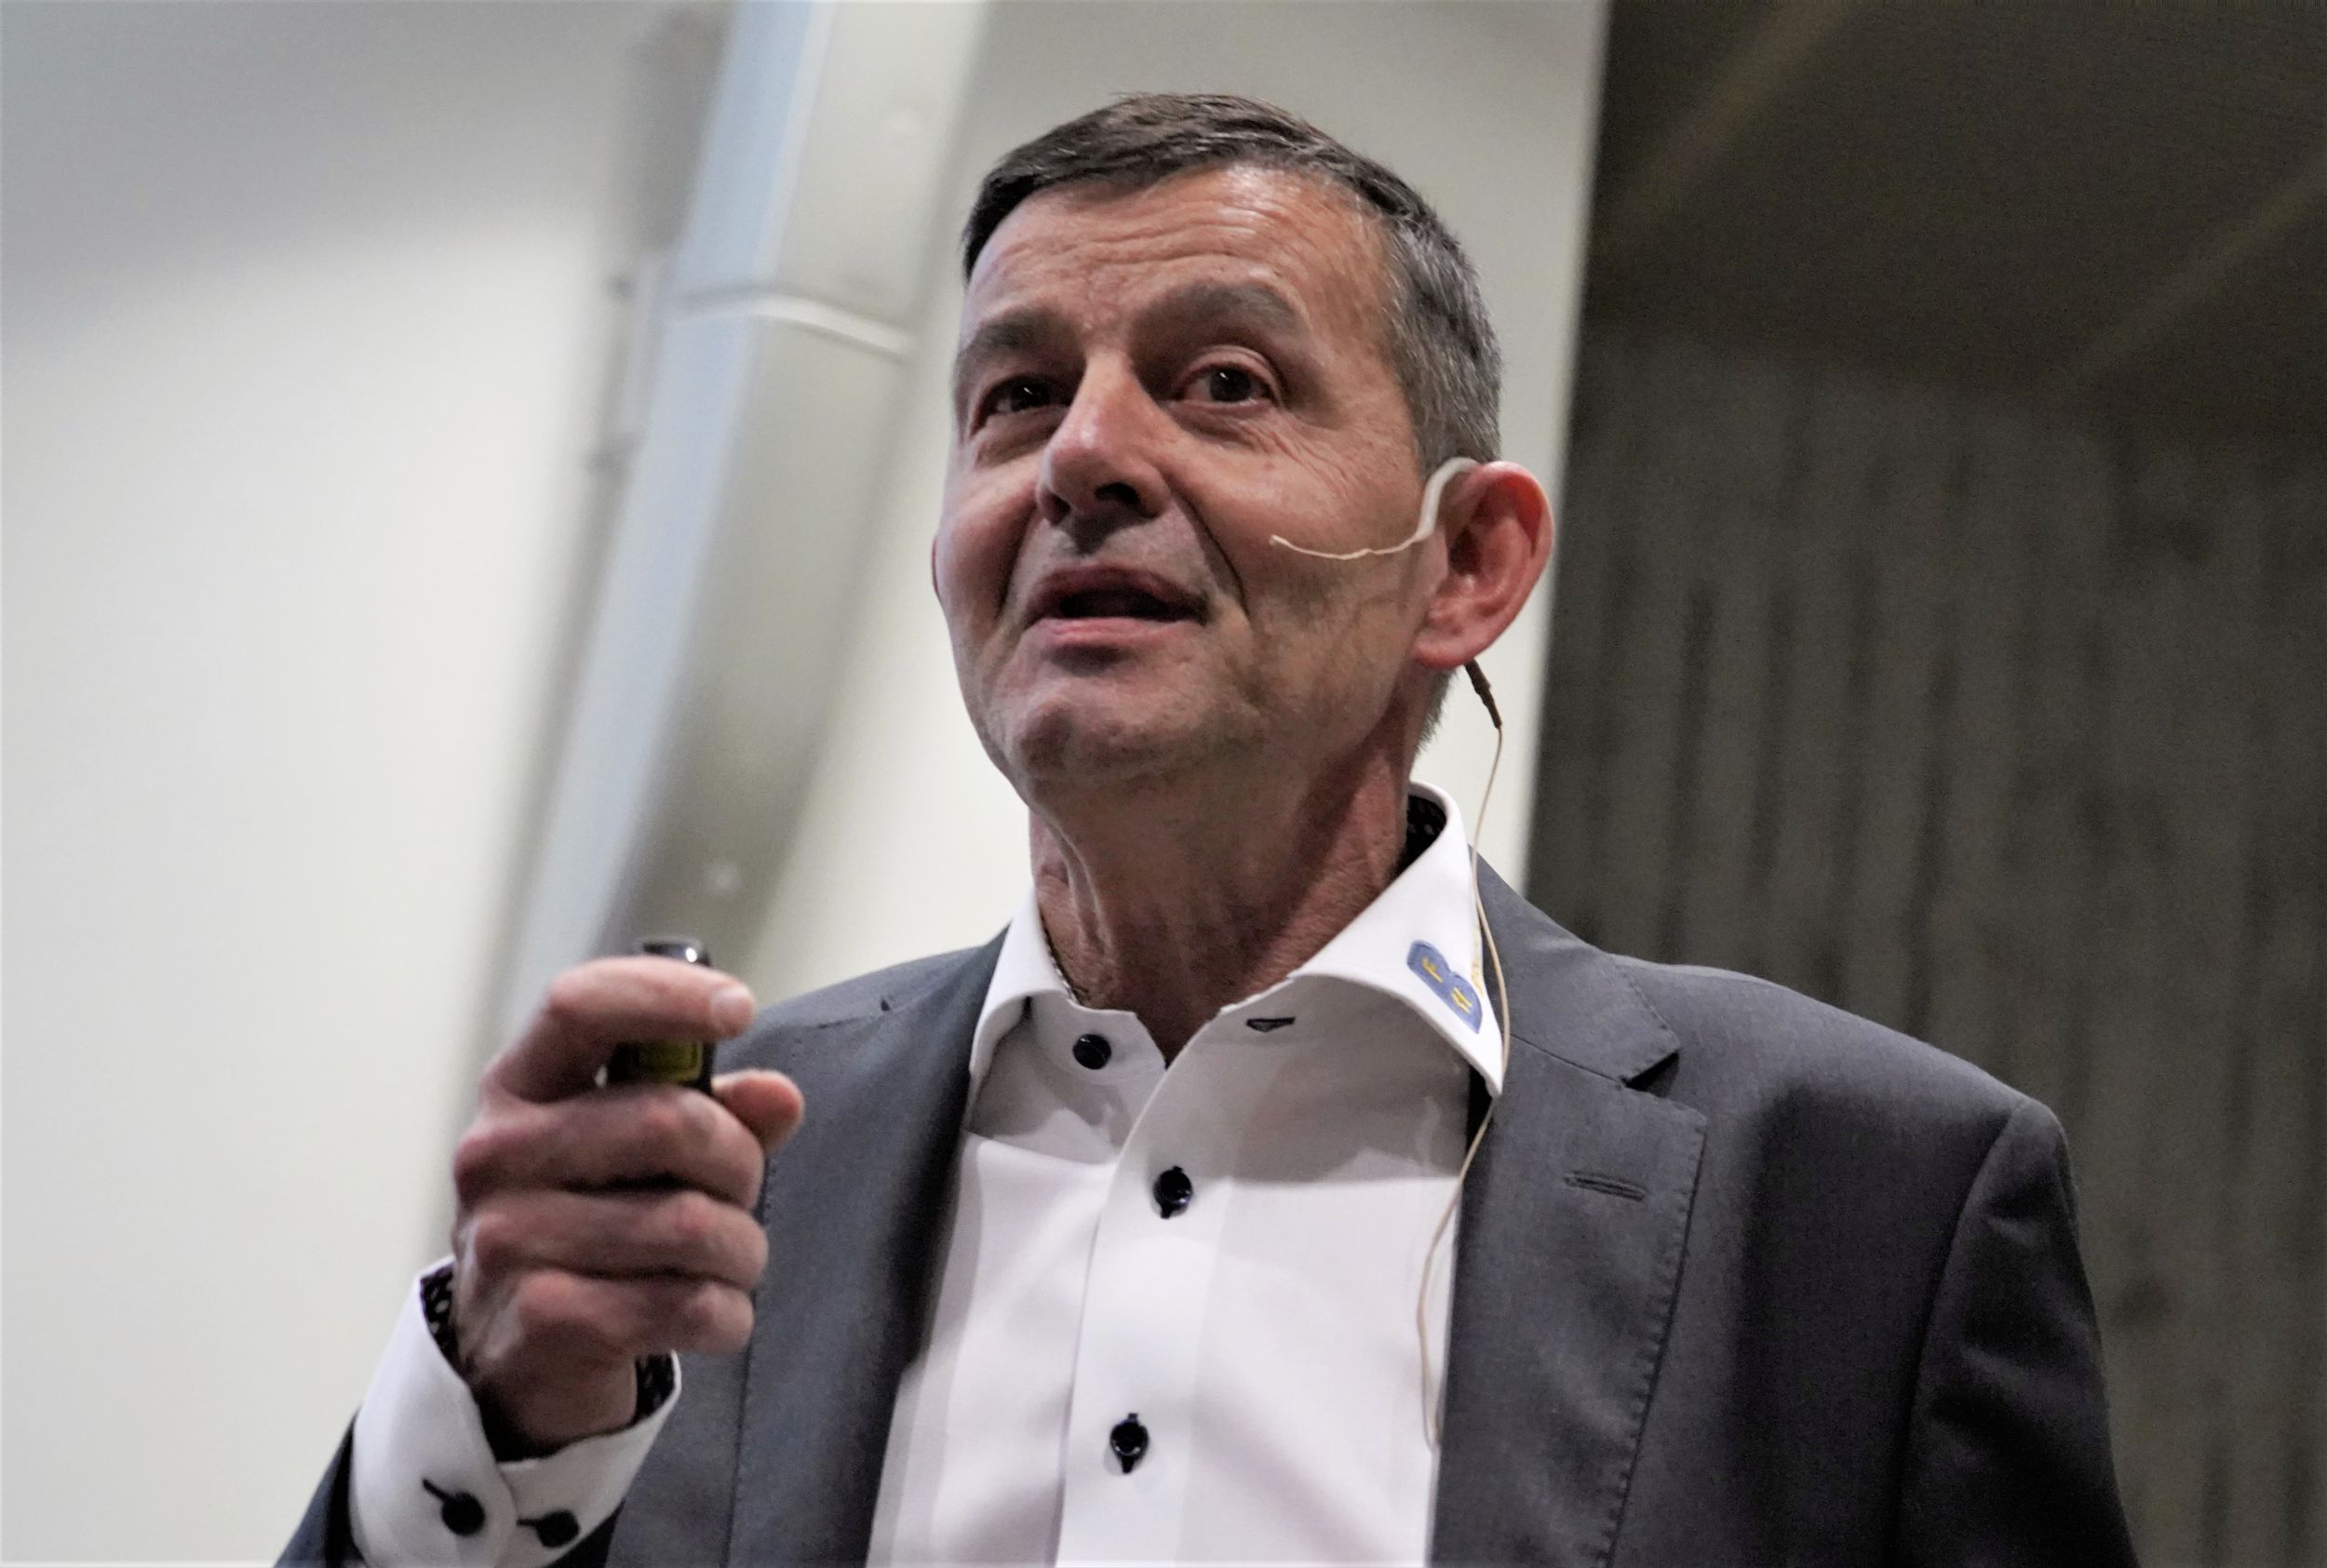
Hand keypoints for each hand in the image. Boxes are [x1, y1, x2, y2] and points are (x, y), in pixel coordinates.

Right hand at [446, 956, 803, 1452]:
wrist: (520, 1358)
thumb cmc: (593, 1224)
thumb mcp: (643, 1152)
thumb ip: (716, 1110)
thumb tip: (779, 1096)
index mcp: (519, 1088)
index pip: (581, 1005)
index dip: (668, 996)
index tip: (739, 1010)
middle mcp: (497, 1154)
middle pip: (670, 1121)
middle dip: (739, 1163)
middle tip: (738, 1193)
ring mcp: (508, 1238)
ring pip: (691, 1224)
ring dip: (741, 1248)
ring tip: (725, 1261)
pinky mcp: (543, 1320)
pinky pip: (687, 1304)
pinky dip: (726, 1313)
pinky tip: (709, 1314)